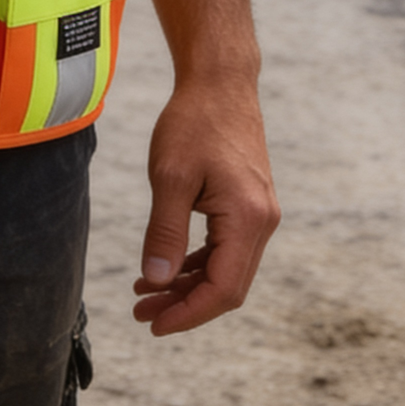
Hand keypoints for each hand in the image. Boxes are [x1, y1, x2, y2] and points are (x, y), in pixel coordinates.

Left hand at [132, 76, 278, 336]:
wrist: (219, 82)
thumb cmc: (193, 122)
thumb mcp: (170, 176)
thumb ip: (164, 232)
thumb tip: (157, 281)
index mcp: (249, 219)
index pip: (223, 289)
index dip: (188, 313)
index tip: (153, 323)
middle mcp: (263, 223)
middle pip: (227, 285)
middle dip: (184, 304)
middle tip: (141, 311)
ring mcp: (259, 214)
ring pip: (225, 268)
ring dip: (187, 285)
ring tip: (144, 292)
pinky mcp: (249, 205)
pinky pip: (224, 248)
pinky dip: (196, 262)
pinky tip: (165, 267)